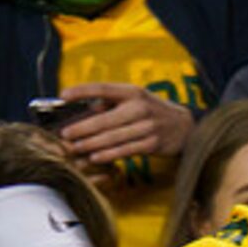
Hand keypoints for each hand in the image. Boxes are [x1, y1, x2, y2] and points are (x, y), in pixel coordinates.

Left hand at [57, 83, 195, 168]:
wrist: (185, 127)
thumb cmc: (152, 111)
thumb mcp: (134, 100)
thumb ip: (111, 103)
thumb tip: (86, 109)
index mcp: (132, 92)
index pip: (103, 89)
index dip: (82, 91)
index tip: (62, 96)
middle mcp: (140, 107)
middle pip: (105, 119)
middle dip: (82, 128)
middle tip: (64, 134)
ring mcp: (147, 127)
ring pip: (113, 138)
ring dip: (91, 144)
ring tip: (74, 148)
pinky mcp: (152, 144)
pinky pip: (125, 151)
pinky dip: (108, 155)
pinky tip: (94, 157)